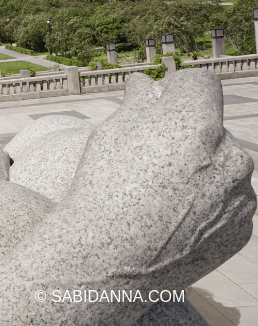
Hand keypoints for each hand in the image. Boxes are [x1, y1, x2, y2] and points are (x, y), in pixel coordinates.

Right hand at [66, 69, 255, 285]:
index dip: (176, 89)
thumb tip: (148, 86)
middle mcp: (232, 156)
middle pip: (211, 126)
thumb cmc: (103, 188)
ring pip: (222, 164)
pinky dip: (206, 201)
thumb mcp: (111, 134)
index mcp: (199, 124)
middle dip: (185, 132)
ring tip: (159, 191)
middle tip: (149, 156)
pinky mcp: (242, 228)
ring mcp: (241, 196)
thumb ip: (138, 102)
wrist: (109, 261)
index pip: (200, 83)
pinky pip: (228, 200)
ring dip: (199, 167)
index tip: (159, 102)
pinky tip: (172, 214)